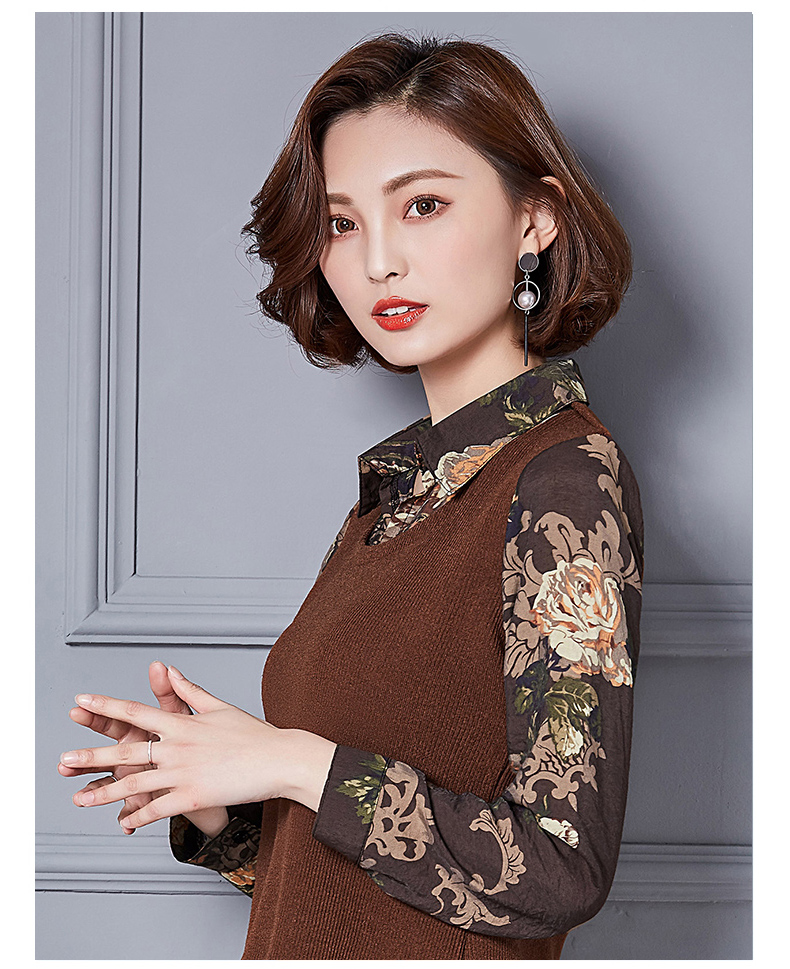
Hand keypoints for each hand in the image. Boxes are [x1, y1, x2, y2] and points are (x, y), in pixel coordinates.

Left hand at [60, 666, 321, 829]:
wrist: (278, 759)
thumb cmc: (253, 733)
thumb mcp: (219, 706)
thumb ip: (189, 690)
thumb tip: (169, 670)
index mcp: (182, 722)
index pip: (135, 712)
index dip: (105, 706)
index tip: (82, 702)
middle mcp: (178, 746)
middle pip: (126, 752)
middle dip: (91, 758)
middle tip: (63, 761)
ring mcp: (183, 773)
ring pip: (134, 784)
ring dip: (103, 794)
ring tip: (79, 800)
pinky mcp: (193, 797)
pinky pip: (158, 809)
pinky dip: (137, 817)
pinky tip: (122, 823)